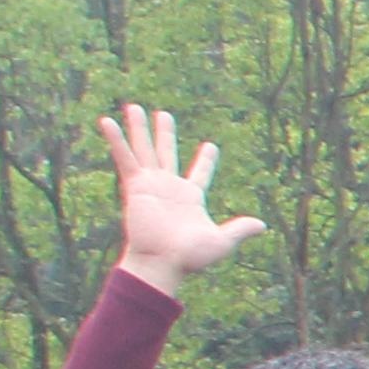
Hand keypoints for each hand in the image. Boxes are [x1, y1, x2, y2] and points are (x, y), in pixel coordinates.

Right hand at [98, 104, 262, 292]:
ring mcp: (151, 185)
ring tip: (134, 107)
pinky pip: (125, 158)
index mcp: (191, 198)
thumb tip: (262, 225)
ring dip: (139, 129)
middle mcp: (169, 188)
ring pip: (145, 150)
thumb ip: (239, 230)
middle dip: (165, 134)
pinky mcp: (135, 186)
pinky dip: (116, 139)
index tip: (210, 146)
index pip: (200, 174)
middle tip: (164, 114)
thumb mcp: (222, 241)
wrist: (163, 261)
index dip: (205, 161)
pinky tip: (107, 121)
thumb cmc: (191, 257)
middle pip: (167, 153)